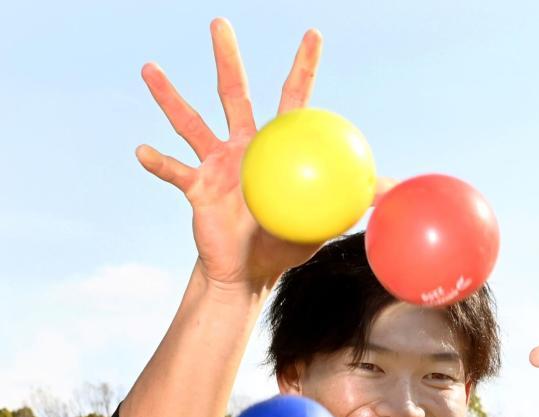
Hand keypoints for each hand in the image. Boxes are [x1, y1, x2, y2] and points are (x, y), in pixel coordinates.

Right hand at [135, 18, 391, 291]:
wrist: (248, 271)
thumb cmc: (286, 241)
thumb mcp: (325, 220)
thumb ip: (356, 201)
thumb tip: (396, 191)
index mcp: (275, 147)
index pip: (293, 99)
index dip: (304, 67)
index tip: (313, 33)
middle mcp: (242, 146)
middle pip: (234, 94)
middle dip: (228, 58)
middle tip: (220, 22)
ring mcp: (215, 164)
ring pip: (191, 123)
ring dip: (171, 98)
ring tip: (151, 69)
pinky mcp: (195, 188)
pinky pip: (174, 172)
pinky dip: (159, 162)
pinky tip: (143, 150)